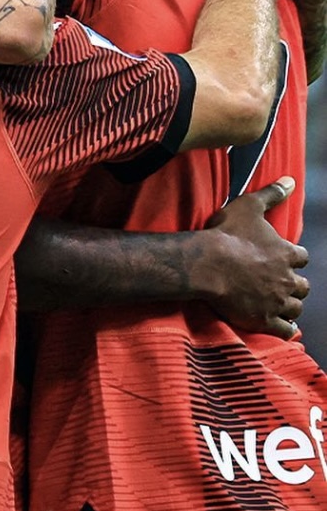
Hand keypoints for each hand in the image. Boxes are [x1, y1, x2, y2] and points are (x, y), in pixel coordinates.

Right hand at [195, 176, 309, 337]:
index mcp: (287, 254)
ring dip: (290, 306)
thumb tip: (291, 180)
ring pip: (295, 308)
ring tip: (280, 305)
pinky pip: (284, 330)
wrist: (207, 264)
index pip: (301, 258)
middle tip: (281, 284)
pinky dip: (286, 329)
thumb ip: (272, 193)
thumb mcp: (249, 206)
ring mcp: (276, 301)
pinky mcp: (263, 319)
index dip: (292, 258)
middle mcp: (287, 279)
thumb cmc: (227, 234)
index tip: (283, 259)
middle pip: (302, 286)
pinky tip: (284, 328)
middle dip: (294, 285)